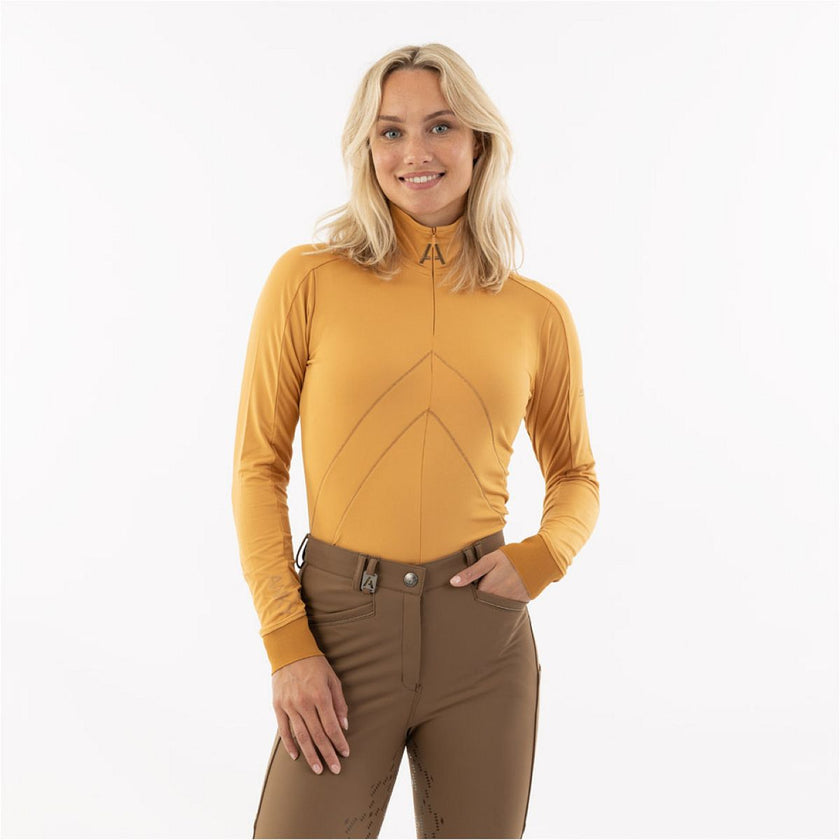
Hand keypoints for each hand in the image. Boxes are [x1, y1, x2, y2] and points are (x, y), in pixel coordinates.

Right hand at [271, 654, 350, 775]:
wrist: (289, 651)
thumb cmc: (315, 664)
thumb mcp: (332, 679)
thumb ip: (339, 703)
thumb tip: (344, 725)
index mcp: (320, 696)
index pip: (331, 726)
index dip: (339, 742)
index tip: (345, 754)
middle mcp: (304, 703)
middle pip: (318, 735)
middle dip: (328, 754)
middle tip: (335, 769)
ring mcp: (289, 706)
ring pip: (301, 737)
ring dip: (311, 755)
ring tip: (318, 769)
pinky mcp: (278, 706)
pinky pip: (284, 730)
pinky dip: (290, 745)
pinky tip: (297, 756)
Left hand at [448, 548, 531, 602]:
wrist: (540, 561)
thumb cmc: (512, 557)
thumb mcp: (490, 560)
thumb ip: (471, 572)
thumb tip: (453, 582)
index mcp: (487, 590)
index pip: (470, 598)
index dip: (465, 595)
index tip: (460, 594)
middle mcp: (497, 600)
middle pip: (481, 605)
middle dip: (476, 601)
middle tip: (476, 592)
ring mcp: (509, 603)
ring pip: (492, 607)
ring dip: (488, 603)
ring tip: (489, 594)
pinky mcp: (519, 604)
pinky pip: (505, 607)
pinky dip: (501, 603)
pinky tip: (500, 595)